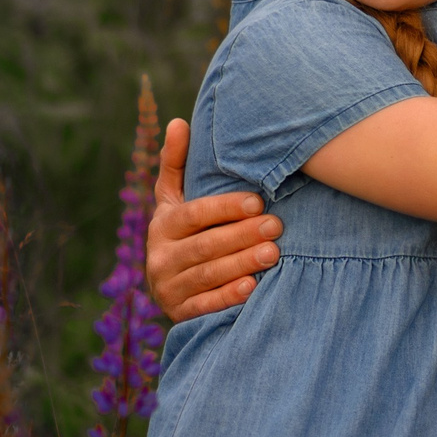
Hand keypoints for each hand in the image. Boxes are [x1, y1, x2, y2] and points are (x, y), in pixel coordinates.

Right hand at [144, 118, 283, 322]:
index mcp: (163, 224)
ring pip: (207, 274)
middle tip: (276, 226)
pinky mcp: (178, 313)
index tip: (257, 202)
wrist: (172, 286)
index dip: (225, 208)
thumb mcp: (175, 198)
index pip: (194, 214)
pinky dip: (228, 296)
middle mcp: (160, 256)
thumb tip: (179, 122)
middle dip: (242, 235)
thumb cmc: (184, 231)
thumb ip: (177, 163)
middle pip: (204, 245)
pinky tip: (253, 287)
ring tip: (273, 253)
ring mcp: (167, 287)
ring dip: (241, 263)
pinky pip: (204, 306)